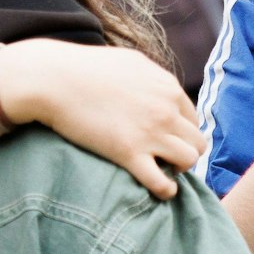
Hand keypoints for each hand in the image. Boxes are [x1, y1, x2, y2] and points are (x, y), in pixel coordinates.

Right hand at [0, 39, 207, 199]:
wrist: (55, 79)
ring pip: (189, 161)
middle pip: (197, 141)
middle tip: (167, 159)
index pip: (193, 119)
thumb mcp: (130, 63)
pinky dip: (166, 190)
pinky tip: (160, 190)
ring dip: (179, 169)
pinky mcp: (129, 154)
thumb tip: (160, 88)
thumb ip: (152, 77)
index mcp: (168, 87)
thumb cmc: (86, 68)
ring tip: (163, 171)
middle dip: (186, 152)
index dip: (182, 133)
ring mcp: (150, 132)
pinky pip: (162, 183)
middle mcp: (166, 110)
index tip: (167, 141)